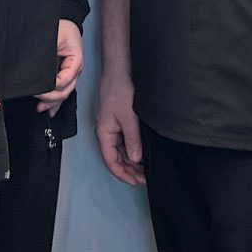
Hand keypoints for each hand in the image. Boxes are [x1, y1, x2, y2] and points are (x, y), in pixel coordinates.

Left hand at [36, 20, 83, 116]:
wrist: (67, 22)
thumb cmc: (63, 27)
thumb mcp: (55, 36)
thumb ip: (48, 53)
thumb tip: (37, 68)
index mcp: (76, 60)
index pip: (64, 80)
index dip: (50, 88)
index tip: (37, 89)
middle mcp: (75, 69)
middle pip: (66, 90)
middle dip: (50, 98)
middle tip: (36, 97)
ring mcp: (71, 73)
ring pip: (64, 93)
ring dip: (53, 102)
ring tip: (41, 108)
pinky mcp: (66, 74)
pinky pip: (62, 90)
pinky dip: (56, 102)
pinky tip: (50, 110)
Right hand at [96, 71, 144, 185]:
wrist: (119, 69)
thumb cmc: (121, 91)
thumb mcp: (128, 117)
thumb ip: (132, 139)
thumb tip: (135, 159)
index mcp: (104, 134)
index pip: (111, 162)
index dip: (123, 175)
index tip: (137, 182)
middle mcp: (106, 133)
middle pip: (116, 158)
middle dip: (129, 170)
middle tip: (146, 178)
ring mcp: (112, 127)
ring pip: (121, 151)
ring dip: (132, 161)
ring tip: (147, 169)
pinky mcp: (118, 121)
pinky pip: (124, 141)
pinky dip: (132, 150)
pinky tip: (142, 153)